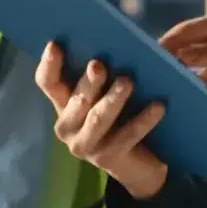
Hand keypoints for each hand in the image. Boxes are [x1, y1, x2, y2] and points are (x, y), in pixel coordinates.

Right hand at [37, 44, 167, 199]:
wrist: (137, 164)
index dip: (49, 65)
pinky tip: (158, 106)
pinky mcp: (108, 159)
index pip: (48, 83)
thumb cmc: (120, 117)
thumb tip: (118, 43)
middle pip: (76, 100)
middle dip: (88, 82)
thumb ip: (104, 75)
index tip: (56, 45)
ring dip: (113, 99)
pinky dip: (143, 120)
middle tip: (99, 65)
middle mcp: (67, 125)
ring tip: (128, 82)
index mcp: (63, 104)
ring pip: (98, 118)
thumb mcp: (107, 94)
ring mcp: (85, 145)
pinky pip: (127, 136)